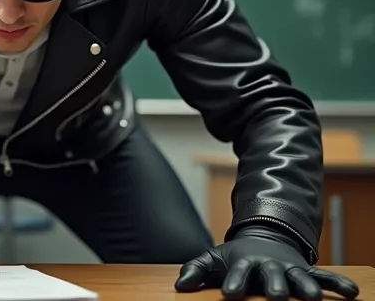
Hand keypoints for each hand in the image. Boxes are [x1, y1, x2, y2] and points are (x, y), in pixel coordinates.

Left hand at [174, 226, 358, 300]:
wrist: (264, 237)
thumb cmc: (236, 256)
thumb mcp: (213, 259)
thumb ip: (195, 270)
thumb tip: (179, 286)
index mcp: (244, 263)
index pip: (238, 273)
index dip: (234, 283)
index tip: (229, 293)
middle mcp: (269, 266)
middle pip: (273, 276)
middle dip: (275, 286)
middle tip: (275, 296)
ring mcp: (290, 268)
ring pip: (301, 277)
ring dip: (306, 287)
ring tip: (313, 299)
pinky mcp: (306, 270)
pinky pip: (325, 277)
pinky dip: (338, 284)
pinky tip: (352, 293)